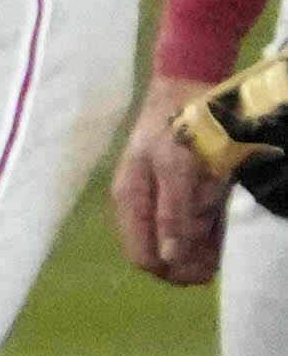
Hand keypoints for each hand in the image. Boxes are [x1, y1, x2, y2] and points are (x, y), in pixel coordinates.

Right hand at [121, 92, 242, 283]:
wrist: (191, 84)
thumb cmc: (180, 124)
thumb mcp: (176, 167)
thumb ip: (172, 212)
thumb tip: (168, 257)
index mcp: (132, 200)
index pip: (143, 256)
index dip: (171, 269)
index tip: (204, 270)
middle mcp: (143, 204)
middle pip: (160, 253)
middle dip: (188, 262)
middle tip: (219, 261)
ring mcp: (161, 197)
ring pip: (177, 242)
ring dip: (200, 249)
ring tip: (223, 244)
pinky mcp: (180, 189)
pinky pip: (191, 224)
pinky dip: (207, 233)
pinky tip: (221, 229)